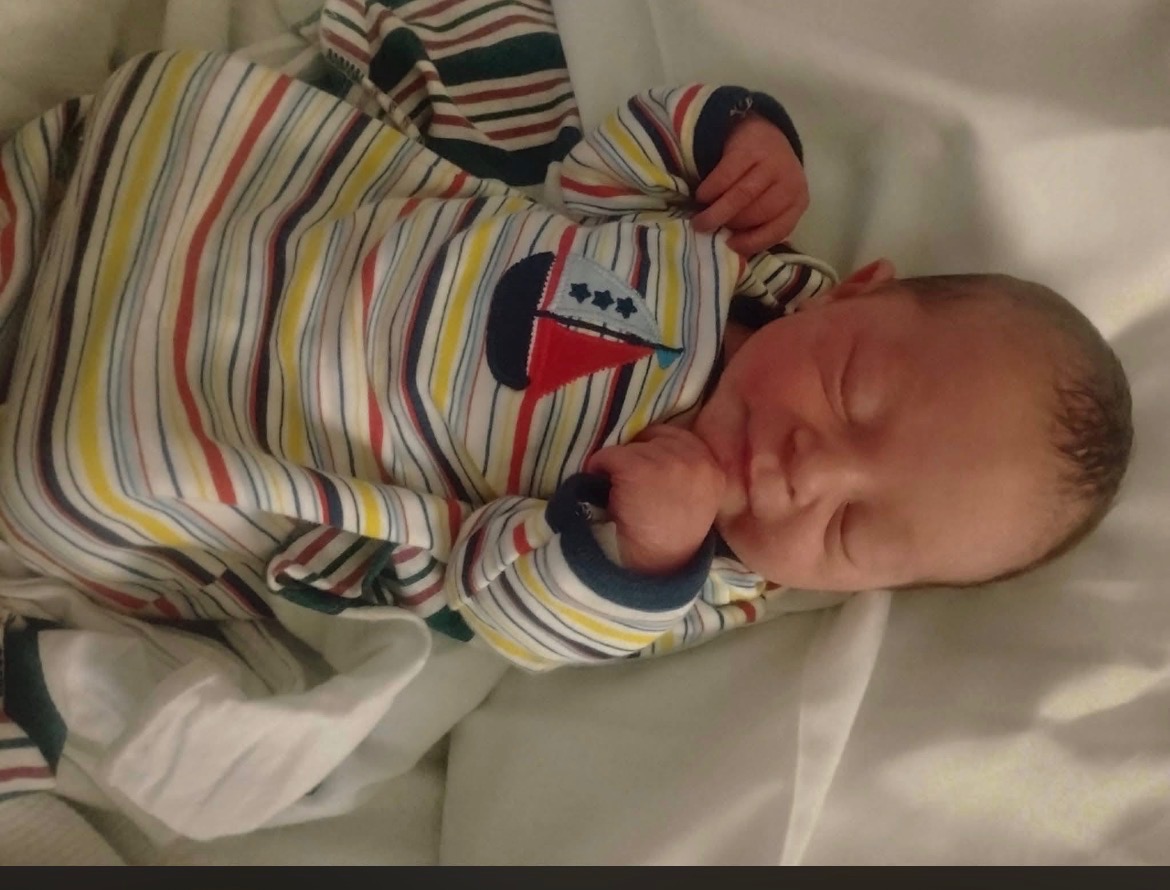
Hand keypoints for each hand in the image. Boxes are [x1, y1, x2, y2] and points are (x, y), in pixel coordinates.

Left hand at [585, 425, 724, 574]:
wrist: (654, 569)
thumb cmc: (671, 539)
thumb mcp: (696, 500)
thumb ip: (688, 470)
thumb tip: (654, 446)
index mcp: (714, 469)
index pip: (679, 437)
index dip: (657, 452)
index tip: (650, 476)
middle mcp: (695, 460)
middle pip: (654, 437)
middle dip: (641, 456)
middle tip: (637, 488)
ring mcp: (667, 462)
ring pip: (630, 447)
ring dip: (621, 466)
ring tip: (625, 494)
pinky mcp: (636, 468)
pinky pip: (607, 456)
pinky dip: (599, 471)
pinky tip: (608, 495)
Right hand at [692, 114, 808, 254]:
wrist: (762, 132)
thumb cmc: (765, 177)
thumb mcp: (773, 199)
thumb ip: (761, 221)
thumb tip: (734, 248)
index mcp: (798, 200)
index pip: (778, 229)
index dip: (754, 241)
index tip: (731, 245)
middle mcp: (790, 181)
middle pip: (758, 212)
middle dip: (731, 224)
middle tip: (710, 229)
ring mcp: (771, 162)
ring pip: (742, 196)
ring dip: (718, 212)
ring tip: (700, 221)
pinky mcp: (749, 148)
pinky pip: (726, 175)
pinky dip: (711, 189)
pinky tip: (702, 196)